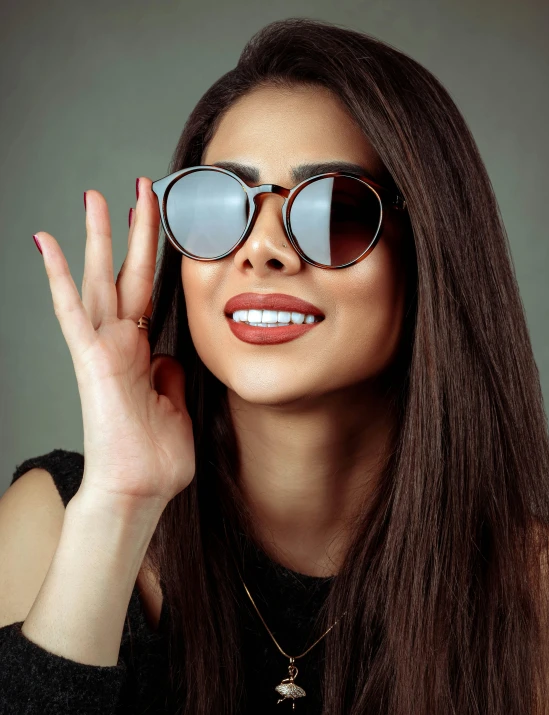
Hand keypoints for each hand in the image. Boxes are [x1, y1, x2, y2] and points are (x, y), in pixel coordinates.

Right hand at [33, 178, 194, 507]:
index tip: (159, 227)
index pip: (148, 293)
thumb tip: (170, 357)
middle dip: (134, 231)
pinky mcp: (90, 360)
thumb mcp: (175, 407)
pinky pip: (71, 312)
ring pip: (100, 281)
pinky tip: (47, 244)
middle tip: (138, 189)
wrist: (139, 490)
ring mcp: (103, 349)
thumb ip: (171, 377)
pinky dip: (59, 278)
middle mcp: (121, 344)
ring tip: (96, 197)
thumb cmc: (156, 457)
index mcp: (143, 353)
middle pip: (127, 275)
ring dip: (98, 238)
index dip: (153, 259)